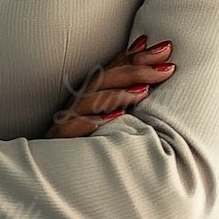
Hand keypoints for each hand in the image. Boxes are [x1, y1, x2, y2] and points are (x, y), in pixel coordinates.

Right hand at [44, 35, 175, 138]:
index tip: (166, 48)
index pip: (116, 68)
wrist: (51, 170)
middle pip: (105, 78)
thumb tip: (151, 79)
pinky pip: (74, 127)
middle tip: (167, 67)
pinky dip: (93, 121)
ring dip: (119, 93)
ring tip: (145, 90)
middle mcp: (79, 102)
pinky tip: (115, 118)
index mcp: (91, 94)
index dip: (139, 56)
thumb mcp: (105, 118)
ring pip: (91, 100)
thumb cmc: (82, 143)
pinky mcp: (60, 140)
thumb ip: (124, 98)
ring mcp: (68, 119)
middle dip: (137, 68)